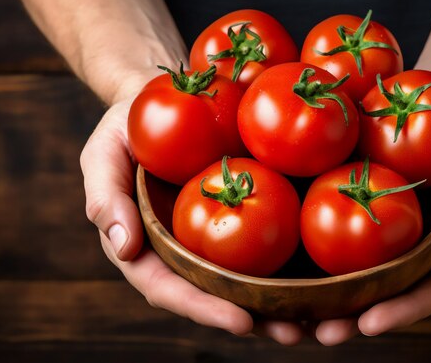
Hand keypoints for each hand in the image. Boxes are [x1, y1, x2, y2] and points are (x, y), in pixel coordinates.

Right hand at [80, 98, 307, 343]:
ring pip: (248, 276)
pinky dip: (294, 258)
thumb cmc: (127, 129)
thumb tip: (123, 250)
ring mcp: (216, 233)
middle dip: (255, 319)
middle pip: (218, 294)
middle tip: (293, 333)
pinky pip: (268, 237)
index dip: (205, 309)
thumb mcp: (103, 154)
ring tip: (322, 318)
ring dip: (283, 301)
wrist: (163, 98)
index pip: (171, 289)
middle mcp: (185, 249)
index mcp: (149, 247)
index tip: (242, 323)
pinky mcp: (244, 210)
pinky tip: (326, 269)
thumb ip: (106, 198)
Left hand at [312, 94, 430, 345]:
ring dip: (324, 297)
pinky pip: (330, 230)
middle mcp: (413, 244)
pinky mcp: (354, 203)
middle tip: (323, 334)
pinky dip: (307, 253)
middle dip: (355, 317)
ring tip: (290, 318)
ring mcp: (382, 228)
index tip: (371, 323)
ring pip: (354, 271)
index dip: (405, 310)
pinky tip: (279, 265)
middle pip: (386, 291)